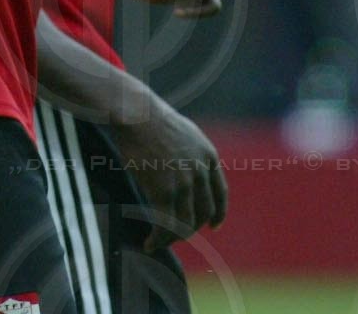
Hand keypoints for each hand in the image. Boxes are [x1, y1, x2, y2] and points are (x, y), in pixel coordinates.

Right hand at [111, 95, 228, 250]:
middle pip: (203, 212)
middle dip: (191, 227)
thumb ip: (192, 153)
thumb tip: (188, 169)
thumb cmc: (152, 119)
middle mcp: (200, 172)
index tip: (214, 225)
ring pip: (185, 223)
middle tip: (177, 234)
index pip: (221, 193)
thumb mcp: (185, 132)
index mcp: (209, 155)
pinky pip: (165, 224)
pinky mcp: (163, 190)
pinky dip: (158, 239)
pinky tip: (149, 243)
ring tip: (160, 242)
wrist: (136, 113)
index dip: (219, 213)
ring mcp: (183, 182)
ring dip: (173, 238)